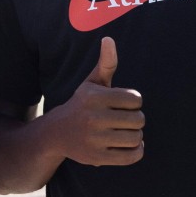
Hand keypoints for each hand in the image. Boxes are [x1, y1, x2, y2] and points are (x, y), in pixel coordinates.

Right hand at [48, 36, 143, 166]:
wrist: (57, 133)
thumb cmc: (83, 105)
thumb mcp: (92, 83)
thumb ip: (106, 63)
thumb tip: (109, 39)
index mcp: (94, 96)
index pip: (135, 99)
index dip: (133, 102)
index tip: (123, 105)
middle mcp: (92, 117)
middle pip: (139, 119)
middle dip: (136, 120)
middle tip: (124, 120)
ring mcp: (94, 139)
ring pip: (136, 138)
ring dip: (136, 136)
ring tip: (125, 133)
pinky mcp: (96, 157)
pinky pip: (131, 156)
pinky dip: (136, 151)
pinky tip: (129, 145)